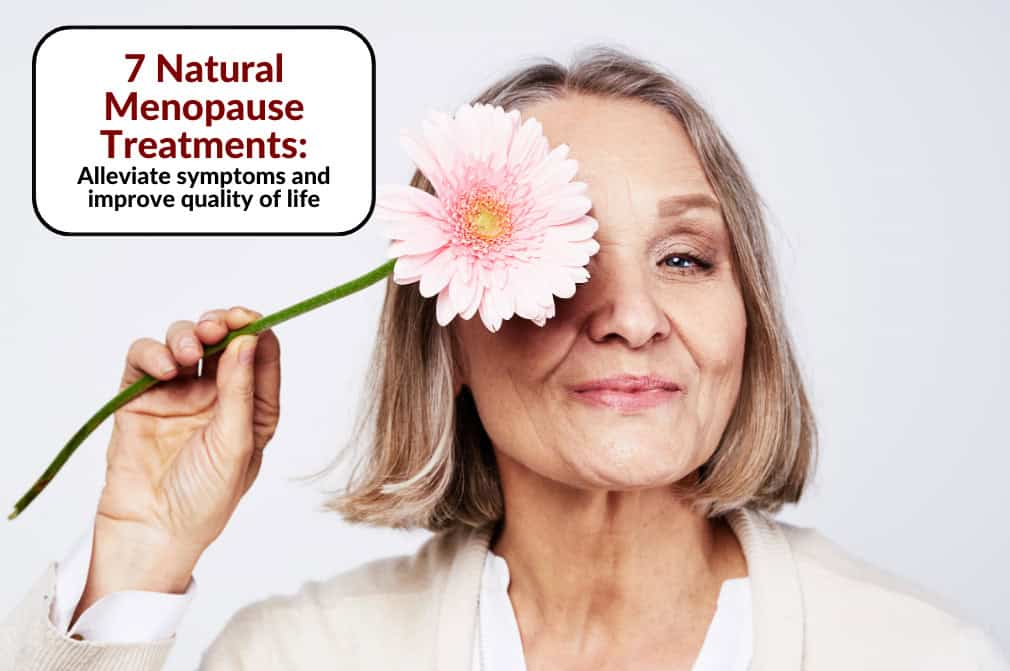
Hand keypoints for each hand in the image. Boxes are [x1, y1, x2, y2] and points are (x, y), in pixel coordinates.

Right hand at [73, 306, 280, 621]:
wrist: (151, 533)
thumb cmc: (204, 500)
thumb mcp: (236, 444)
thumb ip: (241, 391)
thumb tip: (249, 339)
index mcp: (252, 407)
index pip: (260, 354)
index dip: (255, 329)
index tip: (247, 318)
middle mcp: (217, 396)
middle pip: (221, 339)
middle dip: (219, 324)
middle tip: (215, 328)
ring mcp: (177, 395)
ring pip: (183, 341)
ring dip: (185, 336)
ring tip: (187, 356)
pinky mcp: (140, 398)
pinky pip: (144, 360)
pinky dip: (152, 353)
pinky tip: (163, 369)